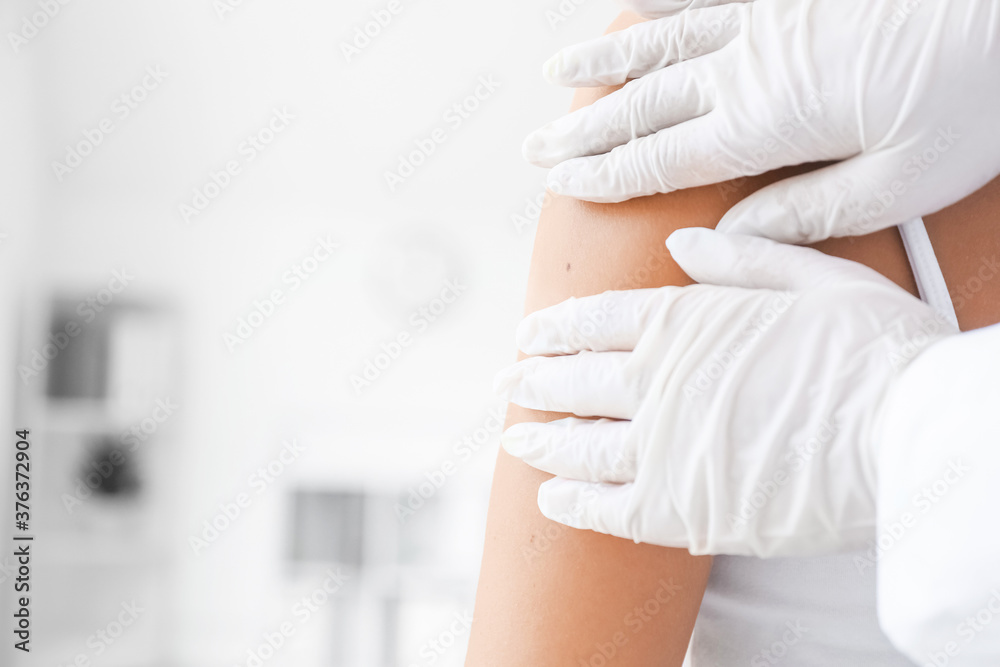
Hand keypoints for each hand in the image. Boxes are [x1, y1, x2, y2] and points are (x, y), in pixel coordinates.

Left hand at [493, 228, 956, 555]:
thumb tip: (679, 242)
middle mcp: (656, 381)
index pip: (595, 319)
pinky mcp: (677, 510)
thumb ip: (743, 258)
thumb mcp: (817, 278)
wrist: (909, 434)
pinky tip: (549, 501)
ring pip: (577, 445)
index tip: (528, 333)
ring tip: (515, 439)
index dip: (554, 327)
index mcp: (684, 321)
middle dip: (531, 381)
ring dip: (540, 441)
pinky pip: (605, 510)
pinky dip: (571, 504)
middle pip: (572, 381)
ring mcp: (659, 447)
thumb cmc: (875, 351)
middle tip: (505, 385)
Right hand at [526, 0, 999, 242]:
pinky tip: (631, 9)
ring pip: (662, 43)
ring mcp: (767, 17)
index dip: (605, 172)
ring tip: (558, 76)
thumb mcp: (903, 179)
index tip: (560, 182)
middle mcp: (752, 64)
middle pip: (645, 102)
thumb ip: (808, 212)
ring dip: (605, 62)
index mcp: (769, 121)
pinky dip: (658, 4)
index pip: (662, 156)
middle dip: (584, 129)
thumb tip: (730, 235)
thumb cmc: (978, 94)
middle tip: (535, 146)